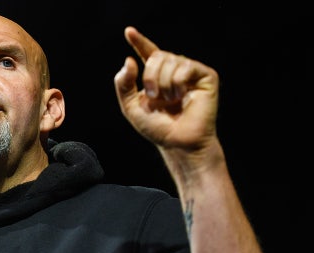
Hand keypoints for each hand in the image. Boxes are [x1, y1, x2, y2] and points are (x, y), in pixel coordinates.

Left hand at [114, 26, 219, 151]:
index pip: (148, 53)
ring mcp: (191, 72)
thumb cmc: (158, 128)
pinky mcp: (206, 76)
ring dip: (163, 83)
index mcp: (157, 76)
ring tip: (170, 101)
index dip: (139, 41)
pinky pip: (186, 66)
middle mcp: (175, 70)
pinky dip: (178, 82)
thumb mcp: (131, 106)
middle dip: (150, 76)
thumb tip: (129, 60)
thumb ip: (124, 84)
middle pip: (157, 55)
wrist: (178, 142)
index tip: (129, 31)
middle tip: (153, 97)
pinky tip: (181, 96)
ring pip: (171, 60)